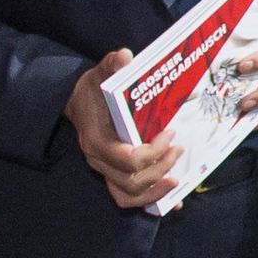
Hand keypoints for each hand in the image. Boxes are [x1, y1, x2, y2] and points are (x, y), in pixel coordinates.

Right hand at [64, 53, 179, 210]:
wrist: (78, 102)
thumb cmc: (93, 90)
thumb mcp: (100, 74)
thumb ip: (111, 65)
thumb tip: (124, 57)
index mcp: (97, 140)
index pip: (127, 159)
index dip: (153, 152)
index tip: (170, 134)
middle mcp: (99, 160)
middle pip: (131, 181)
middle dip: (160, 169)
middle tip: (179, 149)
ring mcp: (105, 170)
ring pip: (128, 195)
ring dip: (156, 191)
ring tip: (178, 179)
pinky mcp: (112, 174)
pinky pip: (127, 197)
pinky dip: (150, 201)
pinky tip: (173, 200)